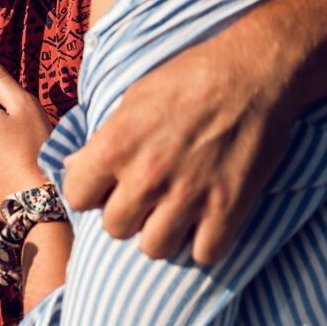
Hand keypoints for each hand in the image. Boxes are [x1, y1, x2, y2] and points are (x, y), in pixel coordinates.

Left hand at [62, 25, 297, 263]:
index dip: (91, 191)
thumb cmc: (190, 77)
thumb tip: (71, 165)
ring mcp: (188, 195)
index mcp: (115, 145)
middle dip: (128, 215)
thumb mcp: (134, 98)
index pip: (76, 197)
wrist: (254, 71)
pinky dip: (206, 243)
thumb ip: (102, 138)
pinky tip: (208, 222)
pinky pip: (205, 254)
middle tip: (148, 197)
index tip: (109, 184)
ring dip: (163, 233)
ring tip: (175, 212)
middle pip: (115, 228)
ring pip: (155, 248)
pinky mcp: (229, 207)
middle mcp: (146, 175)